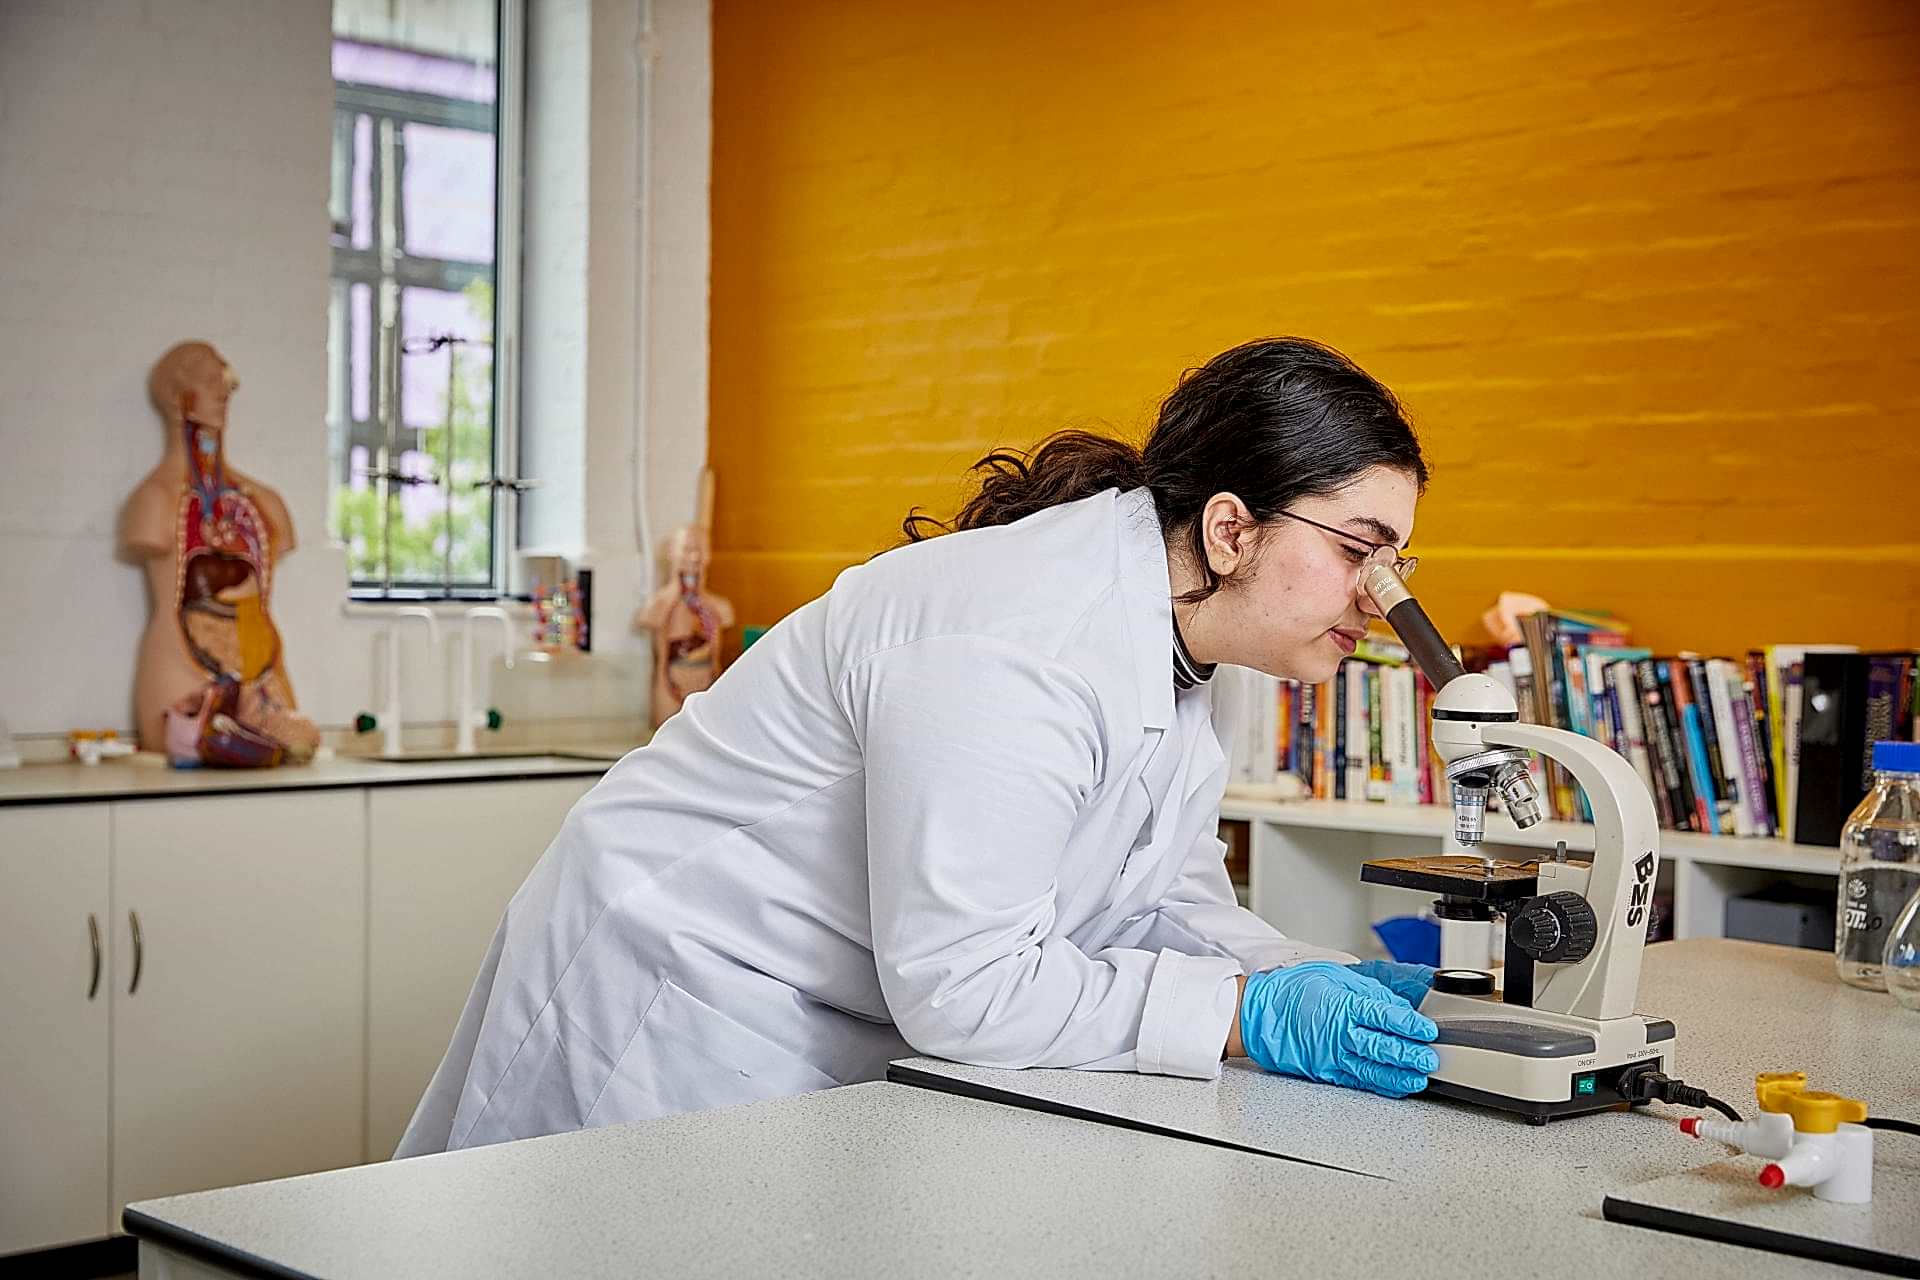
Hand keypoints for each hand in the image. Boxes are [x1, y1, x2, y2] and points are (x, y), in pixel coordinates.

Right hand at [1239, 961, 1438, 1097]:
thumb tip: (1395, 1004)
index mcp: (1342, 1004)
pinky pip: (1357, 1080)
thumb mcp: (1332, 976)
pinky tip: (1397, 1086)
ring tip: (1420, 1077)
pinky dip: (1380, 1084)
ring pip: (1372, 1068)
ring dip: (1400, 1075)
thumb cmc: (1291, 992)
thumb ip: (1366, 991)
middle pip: (1382, 1046)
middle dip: (1410, 1054)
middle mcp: (1339, 1032)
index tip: (1427, 1030)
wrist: (1258, 1014)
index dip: (1409, 1025)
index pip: (1384, 1015)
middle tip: (1430, 1058)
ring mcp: (1332, 1055)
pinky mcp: (1325, 1071)